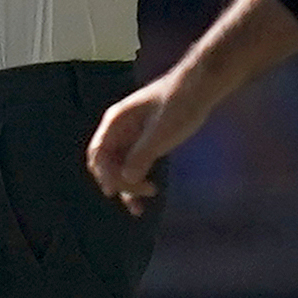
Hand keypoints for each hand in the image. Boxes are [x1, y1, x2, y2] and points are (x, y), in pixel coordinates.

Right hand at [86, 77, 202, 214]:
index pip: (98, 154)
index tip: (117, 192)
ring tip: (139, 208)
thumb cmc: (178, 105)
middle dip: (118, 183)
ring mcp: (132, 135)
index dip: (104, 175)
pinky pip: (135, 164)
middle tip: (139, 197)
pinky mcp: (145, 141)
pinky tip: (148, 192)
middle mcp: (119, 129)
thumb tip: (126, 179)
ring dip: (127, 187)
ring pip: (120, 167)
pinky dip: (138, 179)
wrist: (199, 89)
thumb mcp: (160, 133)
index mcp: (116, 121)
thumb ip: (141, 156)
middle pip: (106, 164)